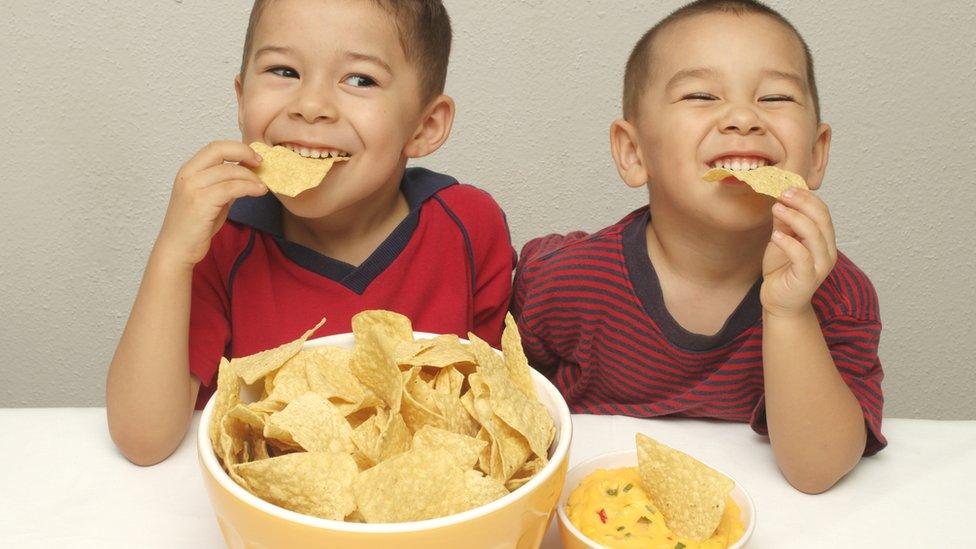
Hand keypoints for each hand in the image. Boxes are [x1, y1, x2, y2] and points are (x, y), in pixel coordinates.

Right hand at [154, 141, 265, 267]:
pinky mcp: (201, 202)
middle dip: (244, 153)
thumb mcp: (210, 199)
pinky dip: (249, 187)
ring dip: (251, 176)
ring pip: (229, 171)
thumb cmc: (194, 226)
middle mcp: (188, 175)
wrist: (177, 249)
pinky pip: (231, 188)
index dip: (237, 148)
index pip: (214, 147)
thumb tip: (247, 174)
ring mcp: (192, 187)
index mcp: (188, 170)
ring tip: (262, 186)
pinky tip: (258, 192)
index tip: (254, 156)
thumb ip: (224, 184)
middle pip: (219, 150)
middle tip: (261, 163)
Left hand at [760, 188, 837, 316]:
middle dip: (803, 203)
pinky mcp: (808, 278)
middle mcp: (827, 251)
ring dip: (794, 218)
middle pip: (822, 219)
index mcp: (824, 239)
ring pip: (814, 235)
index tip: (787, 188)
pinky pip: (802, 256)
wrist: (779, 302)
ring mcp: (820, 265)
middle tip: (783, 194)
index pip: (822, 212)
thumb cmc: (782, 270)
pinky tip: (775, 236)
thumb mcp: (782, 240)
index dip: (806, 197)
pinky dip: (789, 243)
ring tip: (777, 209)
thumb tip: (781, 200)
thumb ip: (784, 223)